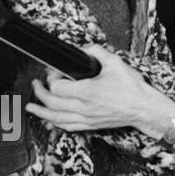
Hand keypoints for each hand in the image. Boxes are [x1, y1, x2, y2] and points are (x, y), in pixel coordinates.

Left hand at [28, 44, 163, 133]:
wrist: (144, 109)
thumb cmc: (132, 87)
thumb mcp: (115, 62)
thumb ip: (96, 52)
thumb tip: (83, 48)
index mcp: (88, 92)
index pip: (58, 88)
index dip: (51, 78)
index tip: (53, 72)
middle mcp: (84, 108)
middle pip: (52, 104)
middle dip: (40, 93)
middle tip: (36, 84)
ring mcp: (86, 119)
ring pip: (56, 119)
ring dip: (40, 113)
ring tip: (30, 107)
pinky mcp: (90, 126)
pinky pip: (67, 127)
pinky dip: (54, 124)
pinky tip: (48, 122)